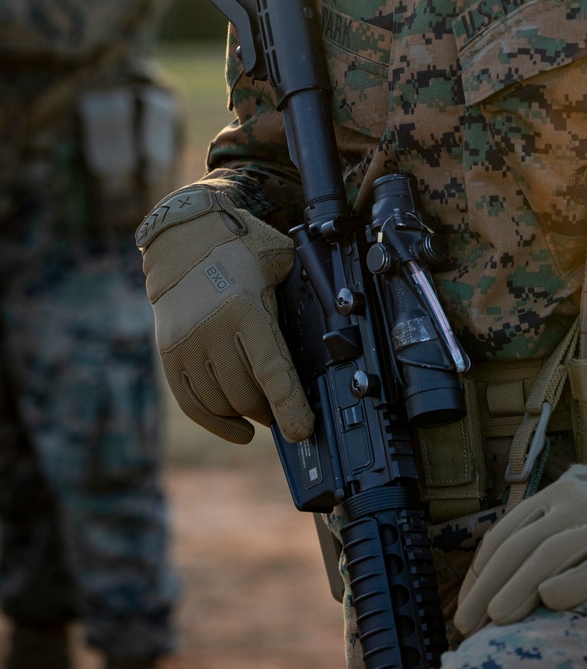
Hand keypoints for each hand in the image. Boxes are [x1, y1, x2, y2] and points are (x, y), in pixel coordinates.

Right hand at [136, 186, 312, 444]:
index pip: (272, 370)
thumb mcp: (279, 261)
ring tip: (265, 413)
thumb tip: (335, 323)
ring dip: (246, 415)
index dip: (290, 406)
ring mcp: (186, 345)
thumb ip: (302, 290)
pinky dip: (217, 422)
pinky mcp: (169, 355)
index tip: (302, 431)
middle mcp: (212, 331)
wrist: (182, 238)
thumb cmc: (241, 247)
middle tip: (288, 411)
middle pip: (247, 394)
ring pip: (221, 403)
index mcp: (245, 308)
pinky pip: (192, 404)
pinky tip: (238, 428)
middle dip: (272, 410)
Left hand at [454, 445, 586, 635]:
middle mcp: (574, 504)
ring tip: (496, 619)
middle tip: (467, 623)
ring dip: (519, 587)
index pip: (505, 532)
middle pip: (521, 546)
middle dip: (488, 586)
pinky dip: (573, 581)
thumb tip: (501, 568)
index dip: (481, 570)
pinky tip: (550, 600)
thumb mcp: (579, 499)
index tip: (465, 601)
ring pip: (552, 554)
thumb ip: (546, 523)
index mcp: (555, 494)